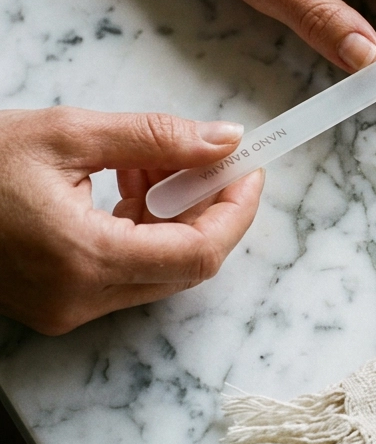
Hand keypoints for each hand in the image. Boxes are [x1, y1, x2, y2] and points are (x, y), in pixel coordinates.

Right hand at [0, 108, 262, 334]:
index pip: (198, 254)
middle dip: (206, 207)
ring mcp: (67, 309)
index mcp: (84, 260)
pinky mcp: (57, 304)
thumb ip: (155, 137)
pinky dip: (142, 228)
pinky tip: (126, 182)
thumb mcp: (68, 133)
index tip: (250, 167)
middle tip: (207, 154)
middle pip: (183, 266)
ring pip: (157, 269)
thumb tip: (222, 140)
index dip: (235, 211)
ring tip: (150, 158)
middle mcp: (80, 300)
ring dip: (173, 214)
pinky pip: (125, 271)